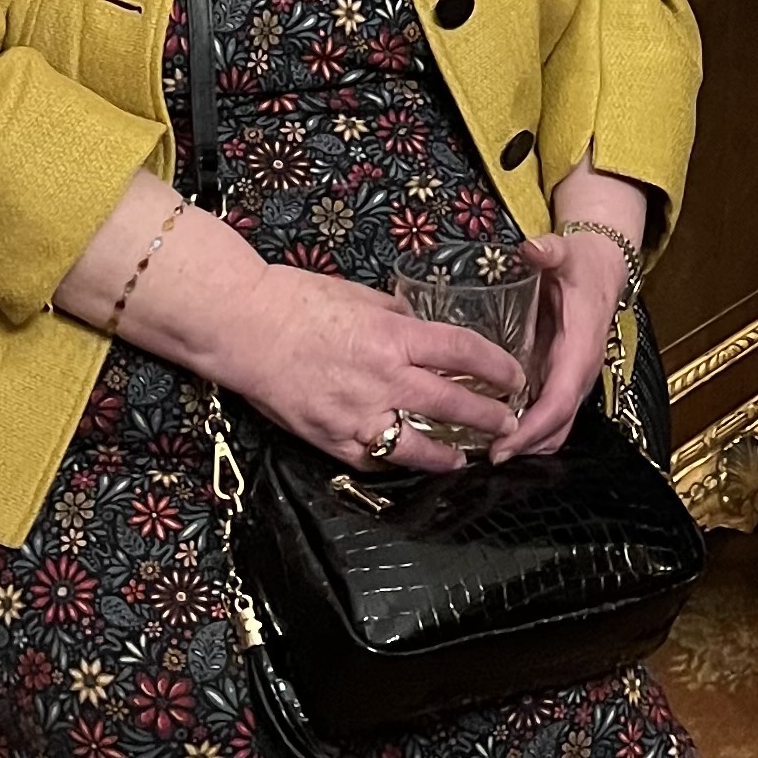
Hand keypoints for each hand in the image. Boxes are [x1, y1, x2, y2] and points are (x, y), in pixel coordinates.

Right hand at [227, 267, 523, 477]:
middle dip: (489, 417)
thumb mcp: (360, 295)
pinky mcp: (330, 439)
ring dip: (449, 455)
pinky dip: (396, 462)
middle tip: (510, 424)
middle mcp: (383, 379)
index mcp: (394, 336)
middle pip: (453, 403)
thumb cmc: (296, 300)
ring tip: (467, 458)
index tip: (515, 376)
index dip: (497, 367)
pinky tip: (411, 462)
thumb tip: (419, 324)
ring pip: (417, 446)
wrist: (242, 326)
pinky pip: (374, 460)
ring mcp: (357, 414)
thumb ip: (396, 316)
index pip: (463, 352)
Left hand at [503, 225, 631, 458]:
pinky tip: (500, 433)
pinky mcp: (564, 380)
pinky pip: (550, 416)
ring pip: (556, 427)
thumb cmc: (582, 264)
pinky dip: (530, 432)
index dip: (532, 428)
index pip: (558, 402)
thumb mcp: (565, 252)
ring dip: (528, 445)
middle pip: (557, 427)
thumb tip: (532, 248)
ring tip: (488, 452)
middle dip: (525, 447)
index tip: (503, 444)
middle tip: (486, 458)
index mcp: (580, 349)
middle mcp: (580, 373)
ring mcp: (573, 379)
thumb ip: (549, 251)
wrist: (604, 268)